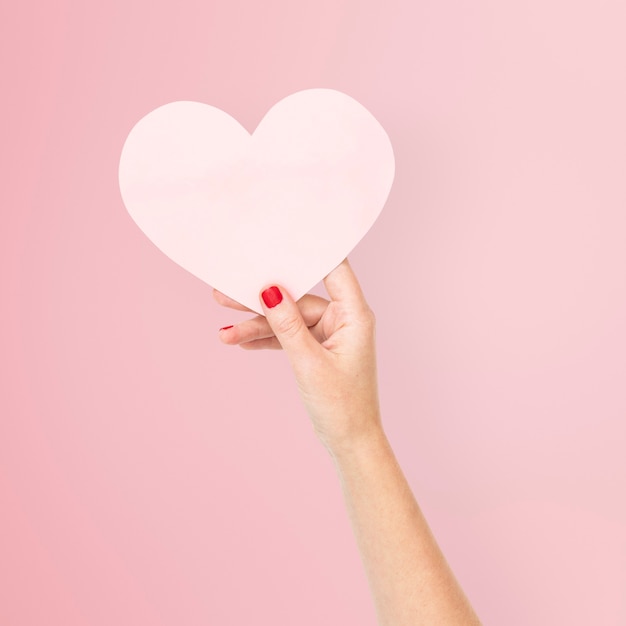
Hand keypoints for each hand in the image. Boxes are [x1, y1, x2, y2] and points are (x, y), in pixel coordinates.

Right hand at [214, 258, 382, 455]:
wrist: (350, 442)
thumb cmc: (342, 405)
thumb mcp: (309, 362)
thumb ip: (287, 325)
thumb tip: (269, 291)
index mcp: (353, 315)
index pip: (333, 269)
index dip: (306, 253)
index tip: (275, 241)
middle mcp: (343, 319)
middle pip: (297, 298)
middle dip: (262, 300)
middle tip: (225, 294)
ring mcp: (329, 335)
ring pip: (287, 320)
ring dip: (257, 326)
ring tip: (224, 333)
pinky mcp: (317, 349)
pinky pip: (288, 337)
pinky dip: (267, 340)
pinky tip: (241, 342)